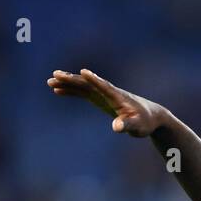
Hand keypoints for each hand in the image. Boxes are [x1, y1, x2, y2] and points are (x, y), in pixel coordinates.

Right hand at [46, 68, 165, 136]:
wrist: (150, 117)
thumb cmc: (145, 122)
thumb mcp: (137, 126)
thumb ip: (127, 125)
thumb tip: (116, 127)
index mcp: (118, 97)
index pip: (104, 86)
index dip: (95, 80)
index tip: (83, 72)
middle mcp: (109, 92)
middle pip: (88, 84)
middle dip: (72, 80)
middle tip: (55, 75)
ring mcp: (103, 94)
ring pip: (83, 86)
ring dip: (67, 83)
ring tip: (50, 82)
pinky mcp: (100, 99)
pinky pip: (83, 93)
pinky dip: (71, 91)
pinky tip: (58, 91)